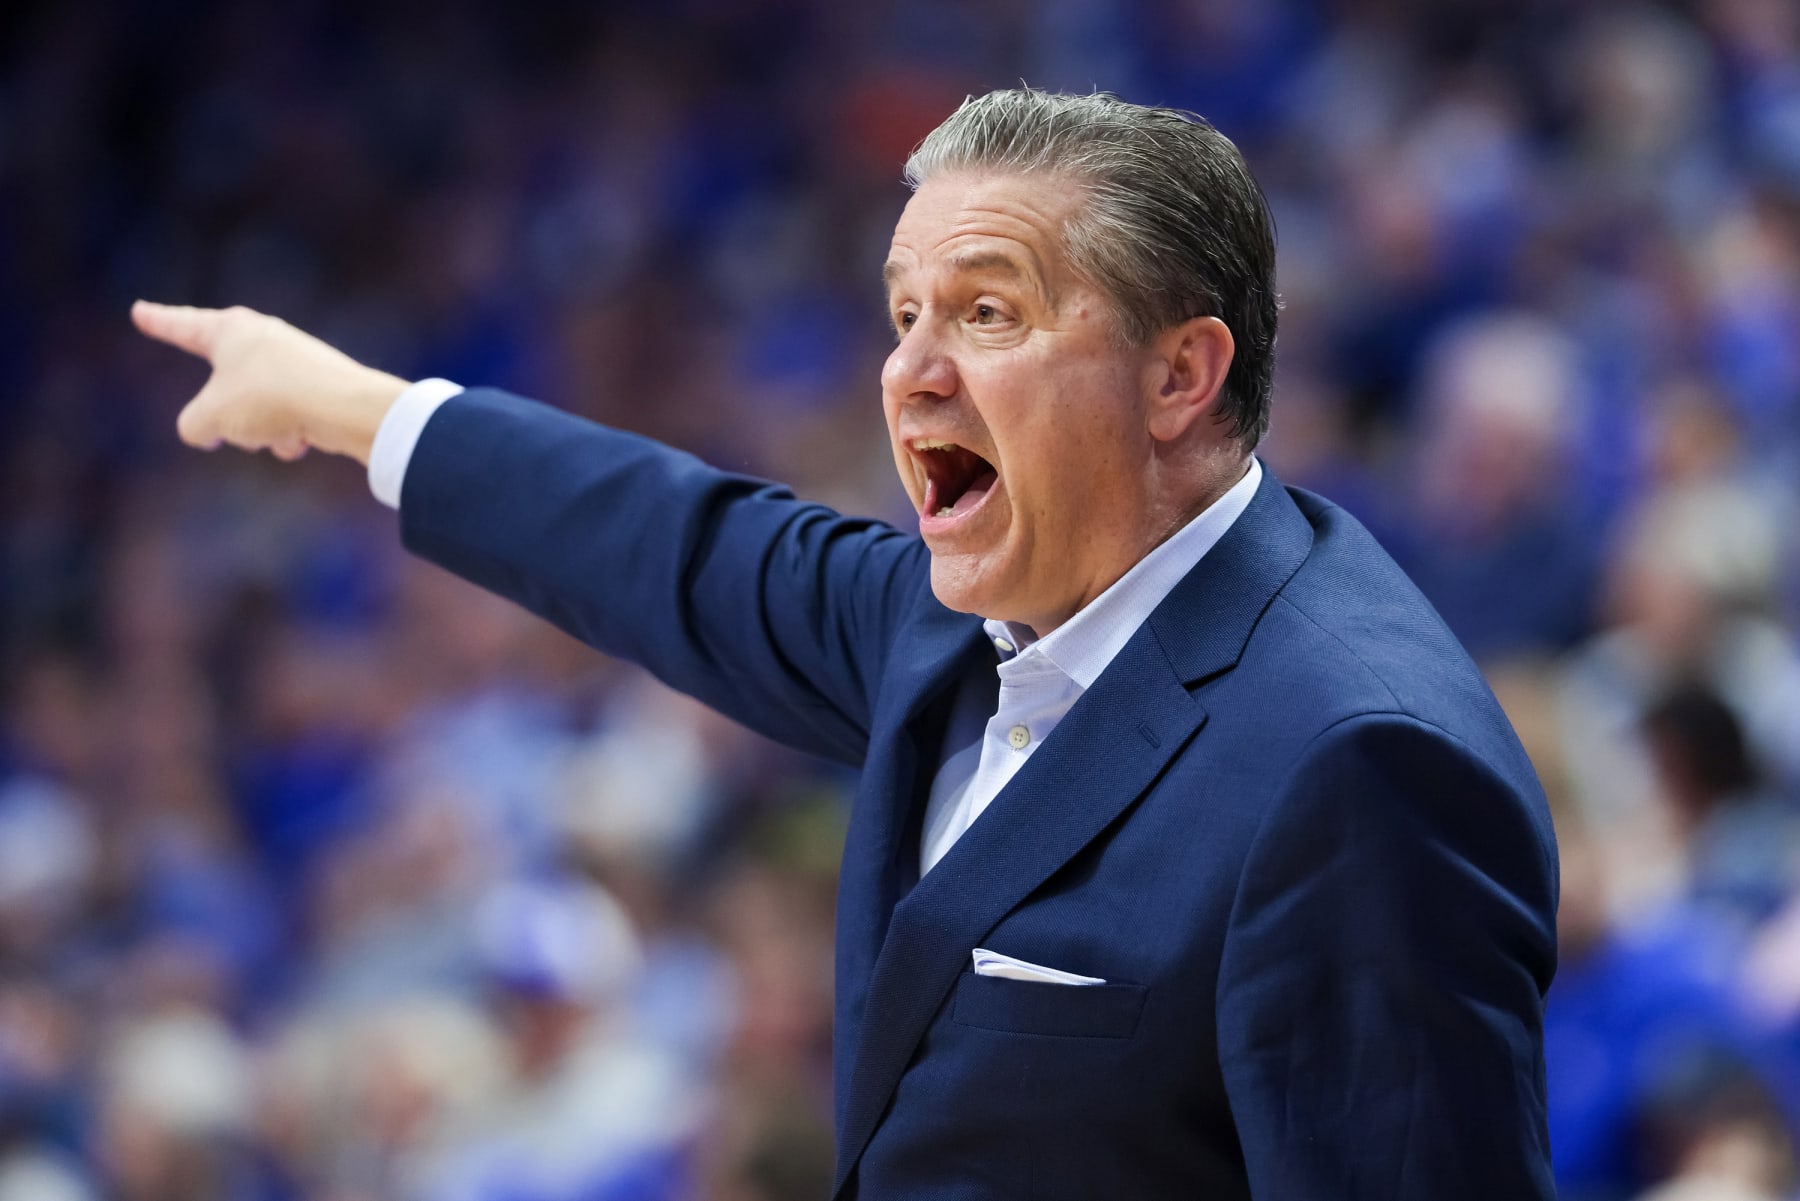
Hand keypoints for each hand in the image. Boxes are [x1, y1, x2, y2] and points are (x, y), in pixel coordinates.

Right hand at [131, 301, 410, 465]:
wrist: (344, 408)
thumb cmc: (270, 398)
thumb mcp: (210, 417)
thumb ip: (193, 424)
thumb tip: (206, 431)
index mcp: (230, 331)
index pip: (181, 325)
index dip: (158, 321)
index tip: (140, 311)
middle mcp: (262, 339)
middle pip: (224, 381)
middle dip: (227, 415)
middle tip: (224, 429)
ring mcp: (293, 363)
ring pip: (255, 411)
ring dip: (258, 432)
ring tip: (275, 429)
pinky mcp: (319, 389)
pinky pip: (287, 422)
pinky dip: (288, 436)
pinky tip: (303, 439)